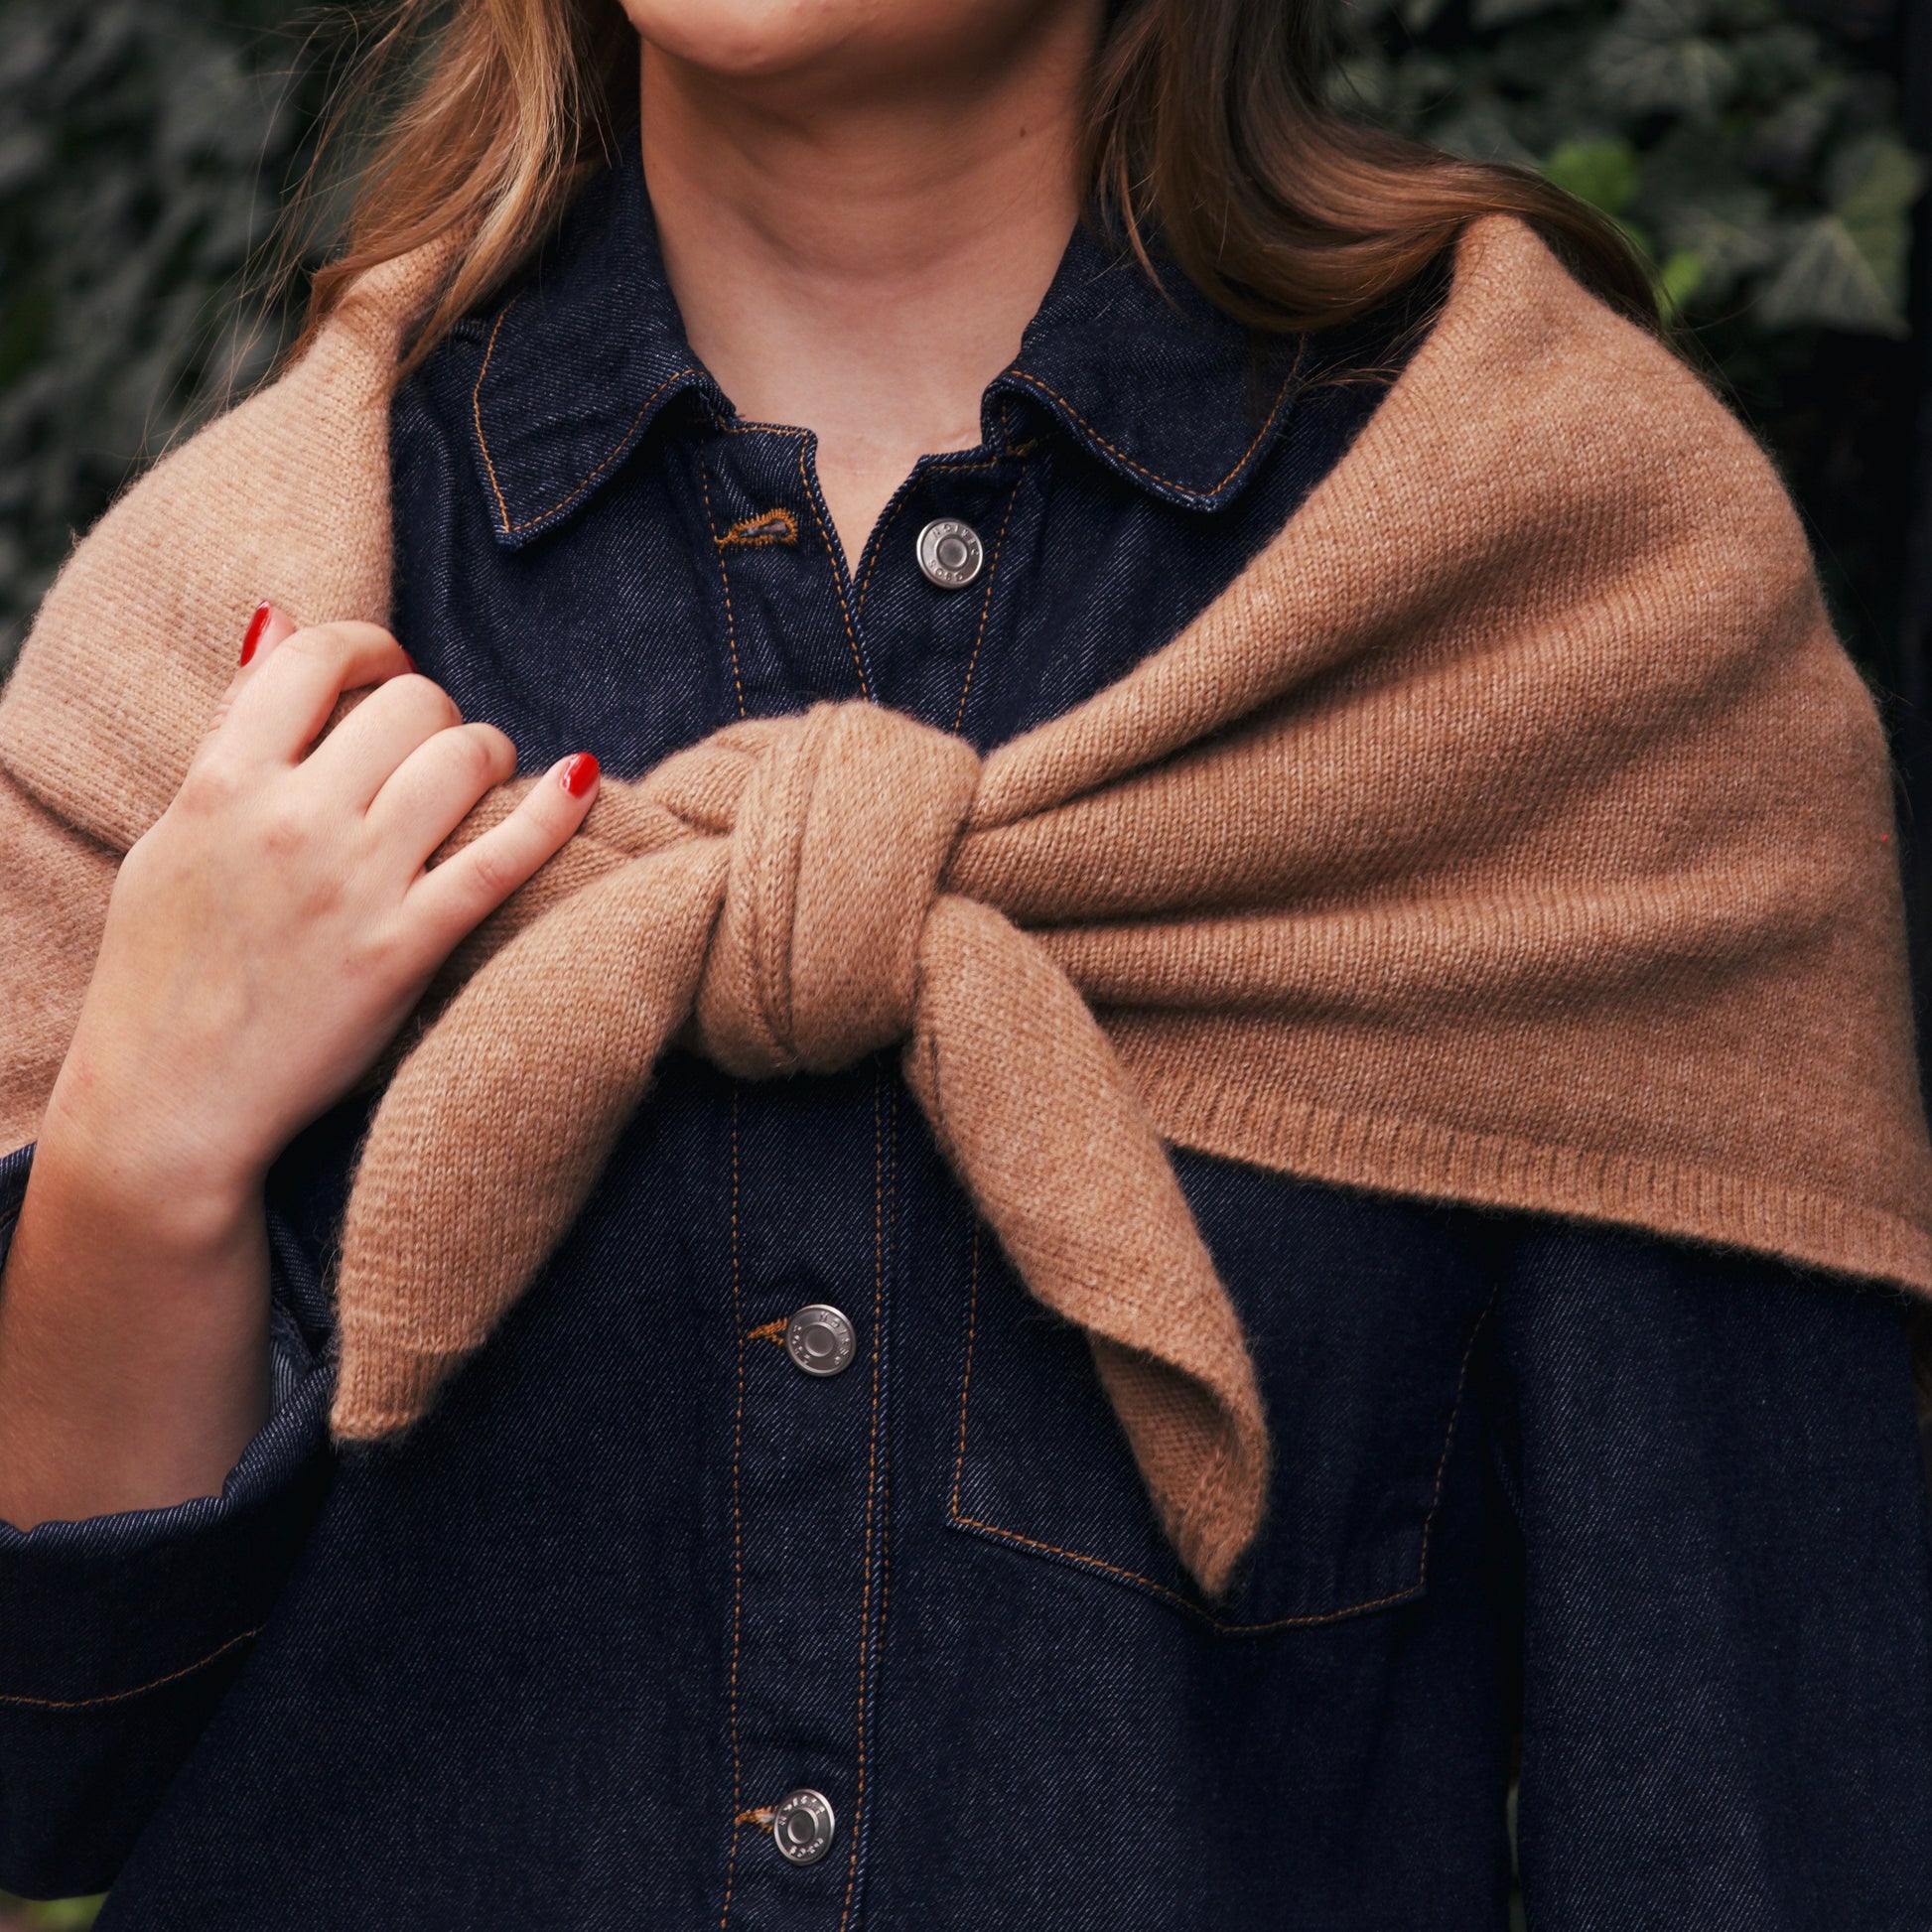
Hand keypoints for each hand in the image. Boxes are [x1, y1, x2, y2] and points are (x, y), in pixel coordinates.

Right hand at [0, 604, 598, 1525]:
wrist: (169, 1105)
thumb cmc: (165, 971)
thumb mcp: (172, 838)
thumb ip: (231, 736)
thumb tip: (277, 627)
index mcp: (220, 784)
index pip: (316, 659)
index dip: (369, 648)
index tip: (385, 671)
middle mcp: (289, 819)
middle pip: (409, 703)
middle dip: (434, 716)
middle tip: (434, 753)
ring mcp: (353, 883)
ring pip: (463, 758)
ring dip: (488, 757)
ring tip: (484, 783)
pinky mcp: (405, 947)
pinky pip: (502, 856)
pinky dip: (554, 811)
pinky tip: (579, 781)